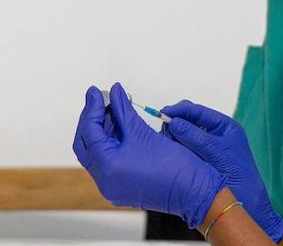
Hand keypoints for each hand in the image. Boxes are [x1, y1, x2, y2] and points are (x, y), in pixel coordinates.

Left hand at [72, 84, 225, 227]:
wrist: (196, 192)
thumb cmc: (175, 167)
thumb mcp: (144, 132)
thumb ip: (123, 109)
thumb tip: (115, 92)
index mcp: (108, 168)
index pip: (89, 132)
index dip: (92, 108)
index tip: (96, 91)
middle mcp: (105, 181)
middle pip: (87, 143)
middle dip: (92, 118)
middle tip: (101, 98)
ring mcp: (113, 186)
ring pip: (97, 152)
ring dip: (103, 129)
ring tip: (114, 107)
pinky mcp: (123, 186)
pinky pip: (108, 161)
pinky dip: (111, 142)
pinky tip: (120, 125)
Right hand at [163, 100, 282, 241]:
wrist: (244, 200)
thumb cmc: (237, 173)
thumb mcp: (216, 150)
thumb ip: (195, 136)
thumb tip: (173, 122)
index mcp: (223, 126)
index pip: (198, 112)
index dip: (180, 110)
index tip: (164, 112)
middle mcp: (214, 134)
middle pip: (190, 121)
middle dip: (176, 123)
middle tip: (164, 129)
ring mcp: (205, 147)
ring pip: (184, 135)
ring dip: (174, 136)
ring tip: (167, 141)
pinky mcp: (198, 159)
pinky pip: (183, 148)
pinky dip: (176, 147)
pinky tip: (171, 151)